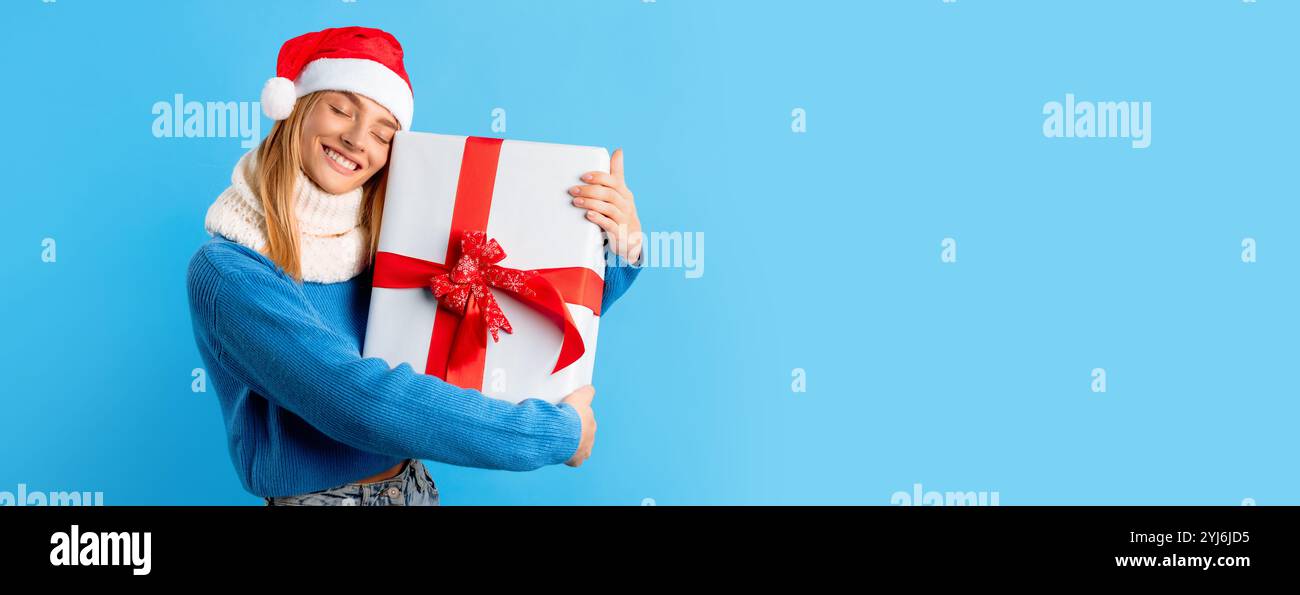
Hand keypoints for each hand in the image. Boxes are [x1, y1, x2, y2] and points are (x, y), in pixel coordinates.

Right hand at [560, 385, 596, 466]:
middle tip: (561, 428)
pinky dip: (568, 458)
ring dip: (572, 445)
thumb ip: (587, 392)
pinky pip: (574, 460)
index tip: (569, 418)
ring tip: (560, 440)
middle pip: (583, 434)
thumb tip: (591, 388)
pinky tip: (560, 452)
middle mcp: (591, 436)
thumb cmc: (569, 414)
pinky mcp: (578, 460)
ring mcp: (585, 449)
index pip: (587, 421)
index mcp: (591, 422)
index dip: (578, 420)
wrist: (562, 432)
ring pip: (579, 448)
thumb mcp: (580, 396)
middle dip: (574, 432)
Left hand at [570, 148, 642, 264]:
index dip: (599, 177)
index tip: (584, 176)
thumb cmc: (622, 212)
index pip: (614, 181)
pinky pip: (609, 224)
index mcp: (625, 193)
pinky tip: (588, 215)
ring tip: (576, 201)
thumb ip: (617, 174)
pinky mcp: (619, 232)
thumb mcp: (621, 193)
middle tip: (572, 190)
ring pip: (609, 208)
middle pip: (609, 194)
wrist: (632, 240)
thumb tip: (619, 150)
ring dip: (591, 203)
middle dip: (590, 190)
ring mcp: (623, 219)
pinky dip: (599, 218)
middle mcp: (626, 205)